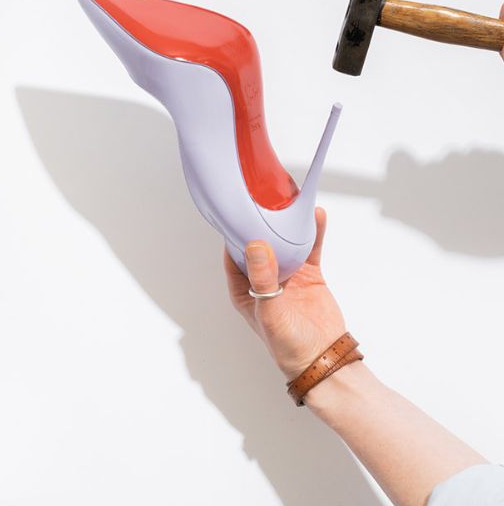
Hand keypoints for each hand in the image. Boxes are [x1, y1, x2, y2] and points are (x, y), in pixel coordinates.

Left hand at [227, 208, 347, 377]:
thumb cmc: (287, 344)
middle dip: (261, 222)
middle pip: (259, 243)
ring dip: (288, 224)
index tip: (237, 209)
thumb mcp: (268, 310)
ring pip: (285, 243)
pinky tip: (316, 216)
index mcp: (243, 287)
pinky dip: (313, 233)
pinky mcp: (309, 276)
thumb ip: (262, 278)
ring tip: (290, 199)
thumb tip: (255, 244)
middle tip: (264, 196)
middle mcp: (262, 278)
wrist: (323, 359)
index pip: (233, 253)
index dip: (234, 232)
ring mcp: (287, 275)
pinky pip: (309, 250)